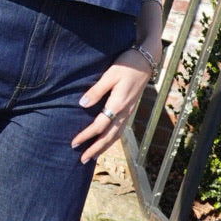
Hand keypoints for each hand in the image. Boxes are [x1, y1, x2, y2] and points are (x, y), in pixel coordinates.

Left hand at [72, 49, 153, 163]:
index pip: (99, 126)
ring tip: (93, 156)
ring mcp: (129, 111)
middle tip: (82, 160)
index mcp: (118, 104)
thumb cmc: (127, 64)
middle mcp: (125, 112)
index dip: (86, 136)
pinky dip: (112, 139)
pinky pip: (120, 129)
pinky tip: (106, 141)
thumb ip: (96, 90)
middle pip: (109, 136)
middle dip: (95, 149)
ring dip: (104, 147)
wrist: (147, 60)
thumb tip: (82, 104)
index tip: (74, 143)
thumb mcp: (110, 74)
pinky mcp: (130, 109)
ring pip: (116, 135)